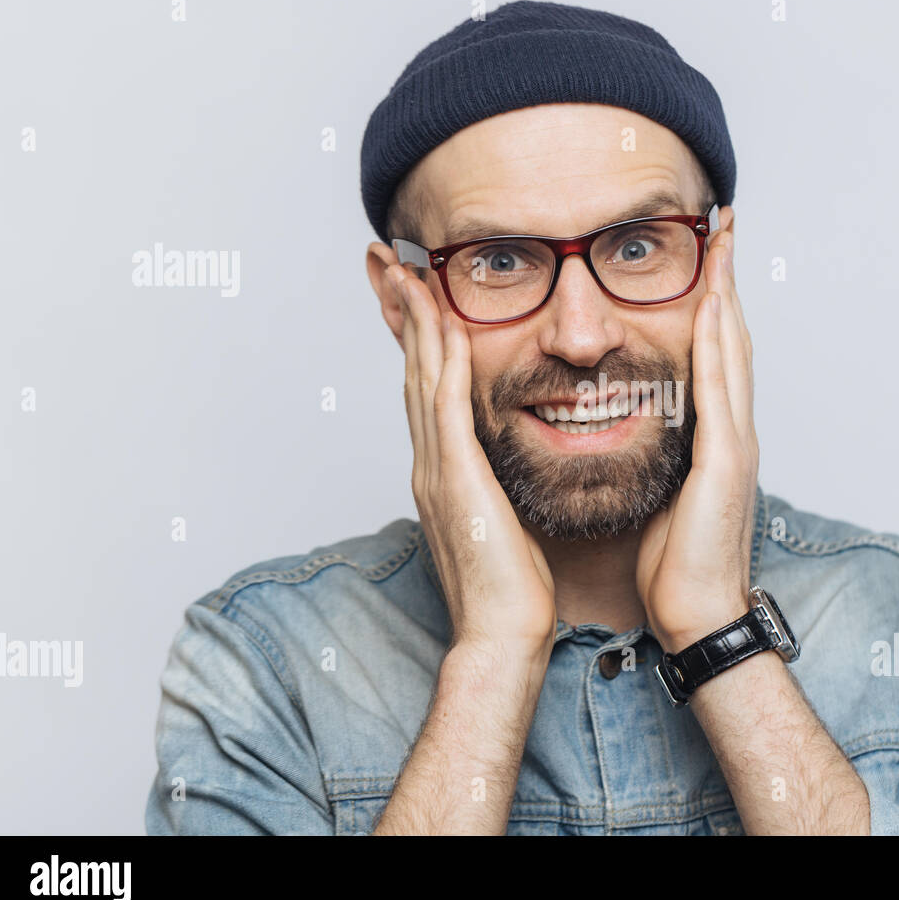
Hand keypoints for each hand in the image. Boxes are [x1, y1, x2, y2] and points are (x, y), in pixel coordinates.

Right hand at [389, 265, 556, 659]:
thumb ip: (494, 487)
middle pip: (411, 372)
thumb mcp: (500, 524)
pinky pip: (447, 409)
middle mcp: (432, 465)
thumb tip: (505, 468)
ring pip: (421, 379)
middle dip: (401, 314)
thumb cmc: (511, 589)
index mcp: (443, 472)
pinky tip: (446, 326)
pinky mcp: (457, 482)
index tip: (414, 294)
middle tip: (387, 262)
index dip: (418, 338)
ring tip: (406, 271)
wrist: (503, 637)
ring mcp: (438, 472)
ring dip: (415, 322)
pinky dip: (443, 364)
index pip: (426, 389)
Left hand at [635, 231, 758, 653]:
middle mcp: (732, 430)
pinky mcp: (726, 462)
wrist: (699, 614)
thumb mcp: (663, 495)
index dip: (711, 301)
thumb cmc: (677, 564)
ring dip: (727, 292)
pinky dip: (715, 343)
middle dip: (727, 279)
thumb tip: (632, 428)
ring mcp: (735, 443)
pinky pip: (719, 389)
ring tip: (721, 242)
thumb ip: (660, 455)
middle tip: (723, 225)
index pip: (712, 354)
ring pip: (731, 350)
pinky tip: (709, 305)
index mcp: (714, 438)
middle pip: (730, 337)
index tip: (702, 257)